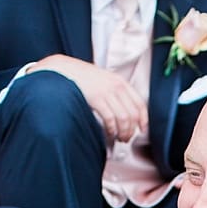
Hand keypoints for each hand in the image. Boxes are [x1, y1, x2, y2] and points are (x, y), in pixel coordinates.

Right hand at [34, 54, 148, 144]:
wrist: (62, 69)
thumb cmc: (81, 77)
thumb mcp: (103, 80)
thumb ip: (114, 92)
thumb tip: (123, 111)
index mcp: (120, 82)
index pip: (140, 104)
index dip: (143, 119)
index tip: (142, 129)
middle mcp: (116, 86)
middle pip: (133, 114)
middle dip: (131, 130)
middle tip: (127, 138)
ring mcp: (106, 92)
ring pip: (124, 118)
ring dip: (123, 132)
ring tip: (119, 138)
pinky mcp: (96, 98)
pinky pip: (110, 118)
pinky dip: (112, 129)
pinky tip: (109, 133)